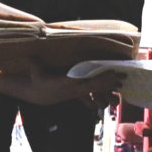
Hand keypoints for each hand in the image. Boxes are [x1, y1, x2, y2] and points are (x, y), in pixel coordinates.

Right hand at [0, 63, 123, 106]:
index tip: (109, 73)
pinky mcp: (78, 94)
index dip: (98, 78)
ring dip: (108, 91)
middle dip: (107, 82)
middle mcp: (74, 89)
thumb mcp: (35, 73)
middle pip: (94, 86)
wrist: (39, 95)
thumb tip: (30, 55)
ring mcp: (77, 93)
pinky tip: (111, 97)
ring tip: (120, 87)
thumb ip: (35, 65)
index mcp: (66, 83)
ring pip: (95, 92)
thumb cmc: (38, 81)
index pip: (85, 80)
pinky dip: (101, 95)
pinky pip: (92, 96)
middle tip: (121, 78)